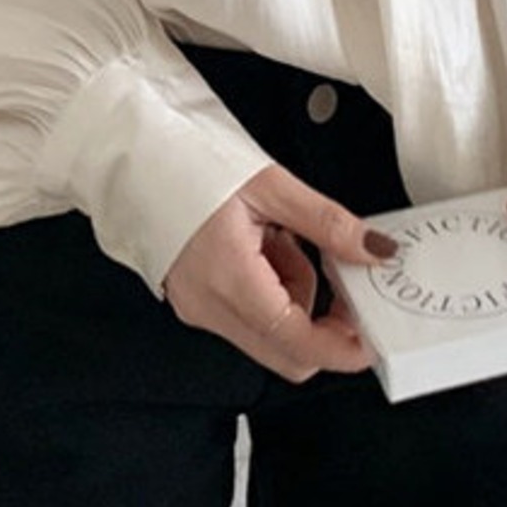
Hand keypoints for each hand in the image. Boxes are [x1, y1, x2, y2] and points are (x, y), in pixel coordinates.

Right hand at [163, 163, 398, 381]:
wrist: (131, 152)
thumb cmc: (186, 159)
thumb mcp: (270, 185)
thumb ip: (328, 223)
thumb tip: (375, 249)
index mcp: (230, 279)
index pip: (298, 343)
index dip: (345, 348)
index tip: (374, 333)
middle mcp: (209, 306)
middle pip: (286, 354)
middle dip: (325, 327)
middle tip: (342, 279)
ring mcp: (197, 307)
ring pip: (269, 334)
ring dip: (296, 299)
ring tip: (286, 239)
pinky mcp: (193, 300)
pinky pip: (246, 315)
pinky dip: (271, 291)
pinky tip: (264, 245)